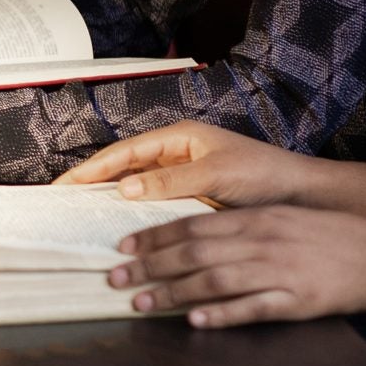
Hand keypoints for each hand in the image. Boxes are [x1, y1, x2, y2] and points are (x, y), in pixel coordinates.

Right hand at [55, 120, 320, 206]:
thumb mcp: (217, 175)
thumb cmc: (265, 177)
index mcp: (181, 138)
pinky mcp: (193, 198)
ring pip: (137, 186)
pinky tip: (121, 227)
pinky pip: (154, 204)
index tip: (66, 185)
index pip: (126, 151)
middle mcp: (179, 155)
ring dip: (111, 199)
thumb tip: (124, 189)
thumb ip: (171, 182)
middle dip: (94, 182)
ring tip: (82, 215)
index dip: (94, 168)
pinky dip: (134, 214)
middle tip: (62, 200)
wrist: (303, 197)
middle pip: (126, 167)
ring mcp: (185, 176)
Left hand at [107, 204, 365, 328]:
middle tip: (114, 278)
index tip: (124, 247)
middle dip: (149, 266)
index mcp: (257, 219)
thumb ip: (243, 227)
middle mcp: (262, 241)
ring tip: (139, 303)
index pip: (194, 225)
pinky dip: (221, 315)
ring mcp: (278, 271)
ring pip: (213, 281)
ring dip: (172, 293)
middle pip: (194, 253)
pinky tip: (196, 321)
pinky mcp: (296, 300)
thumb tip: (198, 239)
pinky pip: (251, 309)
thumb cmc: (332, 236)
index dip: (155, 236)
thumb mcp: (283, 219)